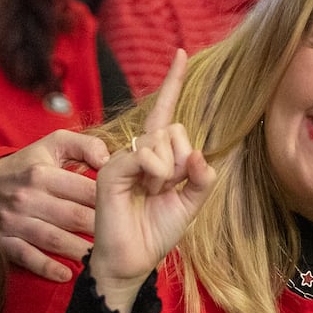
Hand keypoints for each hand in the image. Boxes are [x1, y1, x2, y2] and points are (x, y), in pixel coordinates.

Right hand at [0, 130, 109, 281]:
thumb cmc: (27, 165)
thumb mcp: (52, 145)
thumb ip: (84, 145)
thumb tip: (108, 159)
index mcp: (41, 173)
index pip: (85, 190)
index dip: (111, 201)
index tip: (128, 210)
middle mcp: (26, 197)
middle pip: (74, 217)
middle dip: (101, 228)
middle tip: (124, 237)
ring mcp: (13, 221)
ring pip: (54, 239)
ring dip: (80, 250)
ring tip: (103, 257)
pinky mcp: (2, 240)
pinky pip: (27, 257)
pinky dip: (47, 267)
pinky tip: (67, 274)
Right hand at [89, 49, 214, 312]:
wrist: (132, 260)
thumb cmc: (156, 232)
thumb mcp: (190, 204)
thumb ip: (201, 178)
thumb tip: (200, 155)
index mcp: (155, 156)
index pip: (166, 113)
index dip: (173, 83)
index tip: (182, 52)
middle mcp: (137, 152)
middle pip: (176, 130)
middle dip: (183, 162)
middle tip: (167, 189)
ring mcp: (122, 159)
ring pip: (163, 142)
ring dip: (170, 172)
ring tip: (153, 194)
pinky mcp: (110, 170)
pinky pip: (146, 156)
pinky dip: (157, 174)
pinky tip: (147, 190)